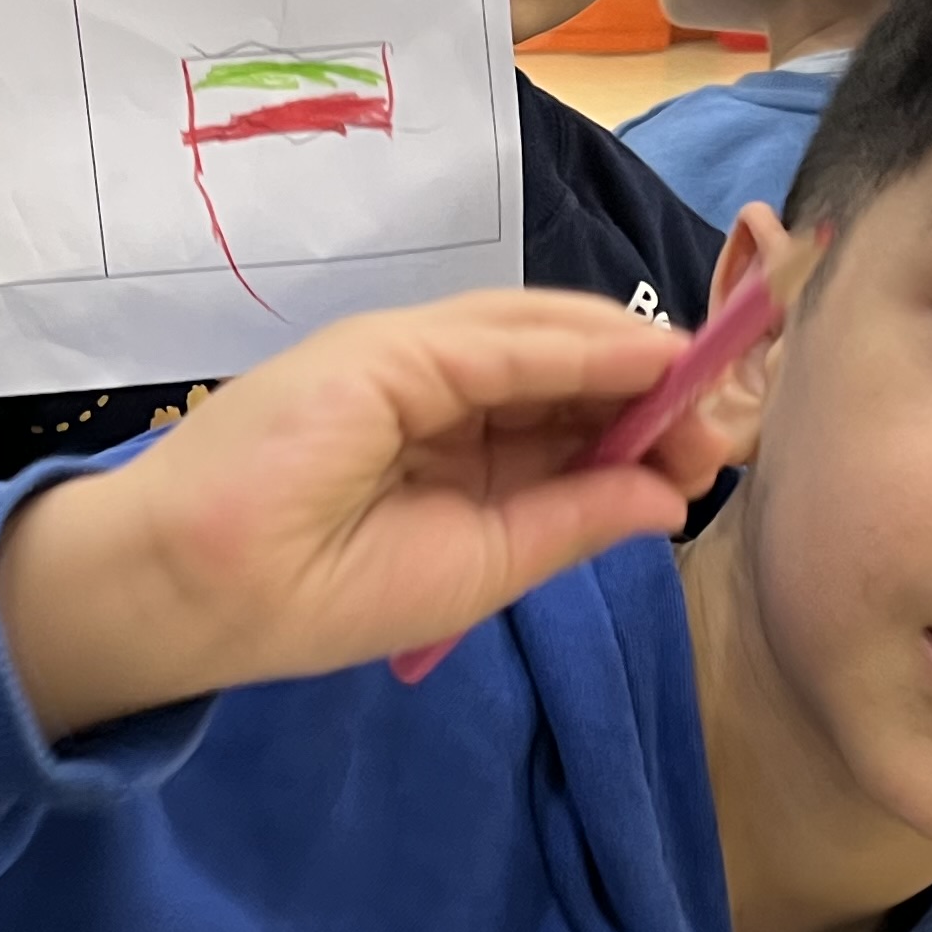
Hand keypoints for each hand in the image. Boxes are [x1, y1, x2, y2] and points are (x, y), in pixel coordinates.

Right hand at [0, 290, 734, 739]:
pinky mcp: (388, 349)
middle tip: (735, 417)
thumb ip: (570, 519)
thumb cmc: (314, 591)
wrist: (197, 589)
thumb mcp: (479, 566)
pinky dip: (584, 348)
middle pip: (567, 365)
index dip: (645, 422)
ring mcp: (408, 358)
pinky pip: (506, 343)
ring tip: (712, 384)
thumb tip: (670, 496)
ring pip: (546, 340)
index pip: (565, 412)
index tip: (714, 451)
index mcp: (450, 444)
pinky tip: (651, 363)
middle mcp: (436, 388)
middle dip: (658, 389)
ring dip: (636, 360)